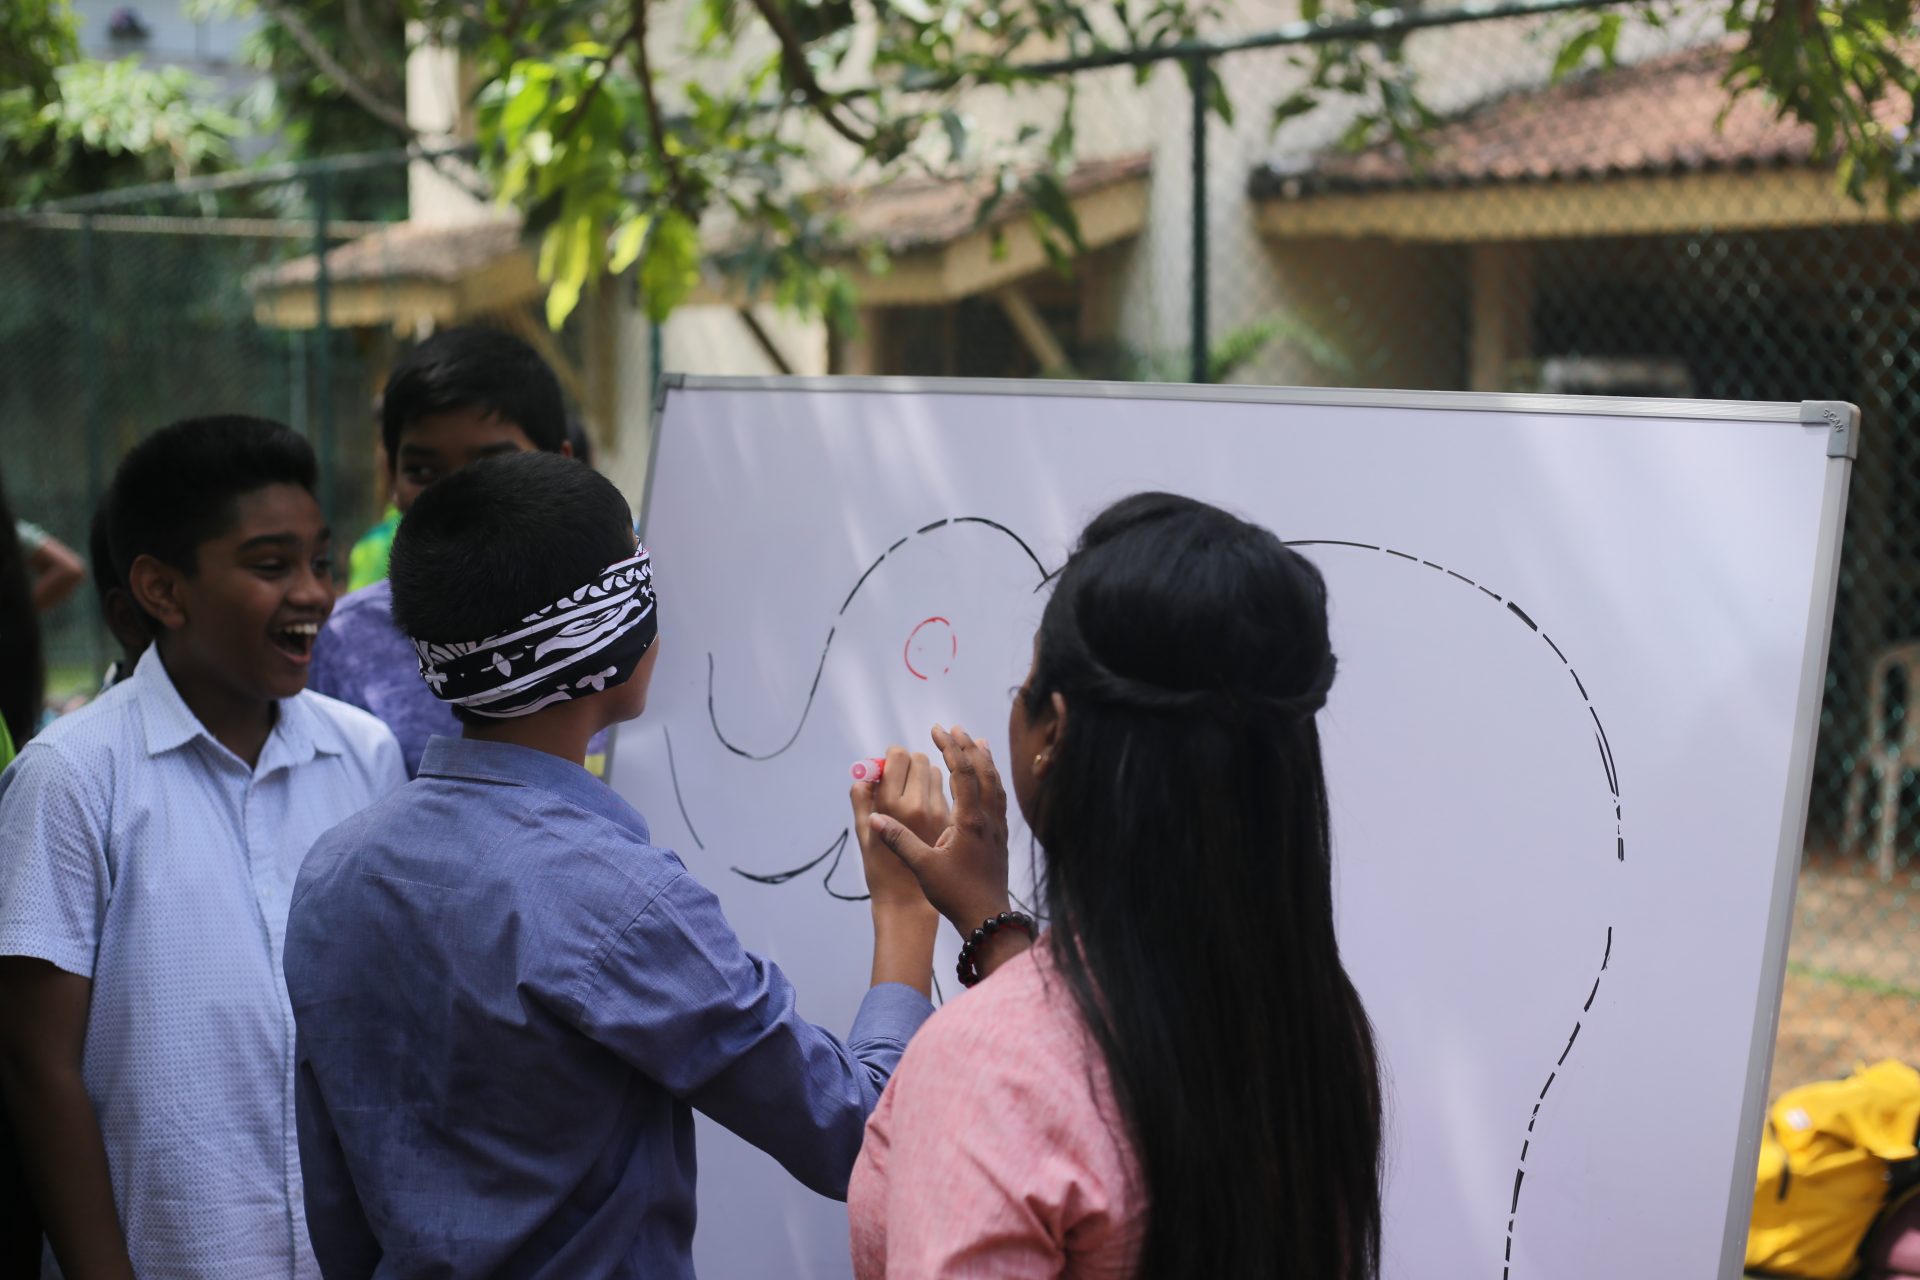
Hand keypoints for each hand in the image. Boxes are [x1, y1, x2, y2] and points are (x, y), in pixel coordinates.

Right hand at [867, 725, 1011, 936]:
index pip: (962, 773)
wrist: (988, 919)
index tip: (937, 730)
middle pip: (983, 771)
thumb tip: (873, 817)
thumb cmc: (955, 895)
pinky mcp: (1000, 837)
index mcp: (970, 821)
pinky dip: (992, 779)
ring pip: (995, 783)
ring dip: (984, 759)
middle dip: (967, 747)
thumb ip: (898, 840)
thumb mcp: (922, 867)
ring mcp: (998, 827)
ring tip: (977, 741)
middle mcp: (988, 819)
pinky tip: (988, 779)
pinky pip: (999, 798)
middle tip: (953, 728)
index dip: (950, 748)